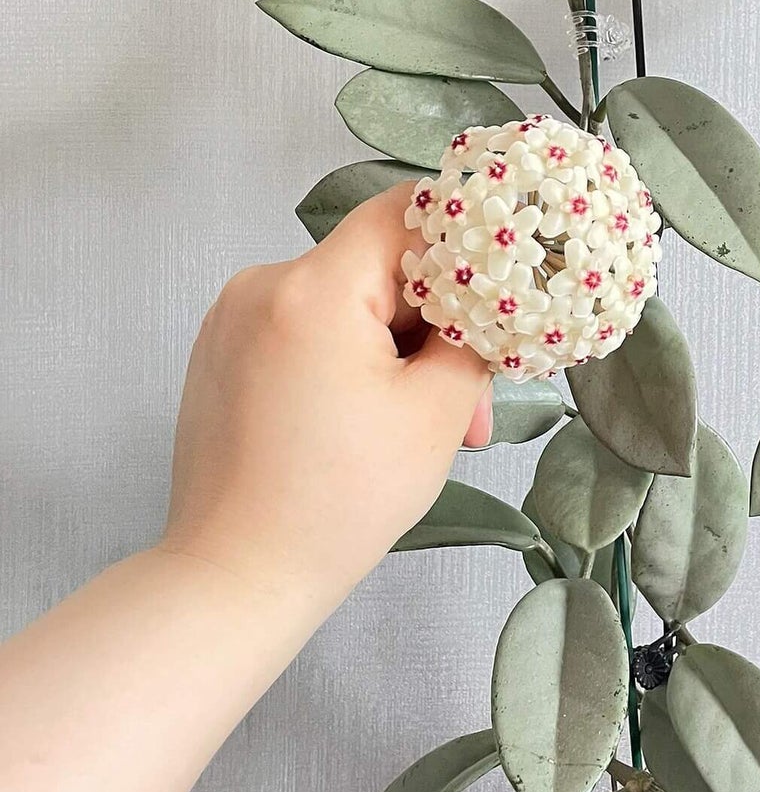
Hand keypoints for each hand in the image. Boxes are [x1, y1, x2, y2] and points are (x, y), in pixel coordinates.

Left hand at [160, 185, 491, 612]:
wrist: (236, 577)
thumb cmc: (338, 502)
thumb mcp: (437, 413)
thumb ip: (472, 334)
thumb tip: (487, 297)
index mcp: (313, 289)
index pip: (403, 213)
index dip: (464, 237)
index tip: (505, 281)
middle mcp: (262, 284)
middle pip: (378, 266)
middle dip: (435, 325)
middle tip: (474, 399)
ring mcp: (233, 317)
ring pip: (347, 302)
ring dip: (397, 350)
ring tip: (427, 425)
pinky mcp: (223, 352)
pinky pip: (308, 328)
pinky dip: (350, 360)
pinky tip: (373, 421)